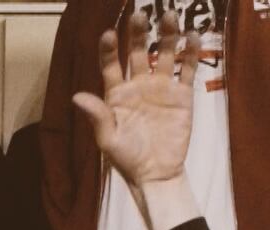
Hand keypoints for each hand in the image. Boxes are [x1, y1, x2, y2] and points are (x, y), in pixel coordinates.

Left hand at [72, 13, 197, 189]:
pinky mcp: (182, 94)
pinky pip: (186, 69)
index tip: (109, 34)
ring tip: (170, 16)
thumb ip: (97, 115)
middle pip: (138, 52)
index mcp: (116, 94)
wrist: (156, 172)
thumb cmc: (127, 158)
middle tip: (141, 14)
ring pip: (164, 54)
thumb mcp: (108, 139)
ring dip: (167, 35)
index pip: (110, 65)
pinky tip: (193, 37)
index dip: (109, 49)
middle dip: (138, 33)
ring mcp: (160, 87)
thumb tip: (76, 96)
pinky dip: (190, 53)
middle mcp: (138, 85)